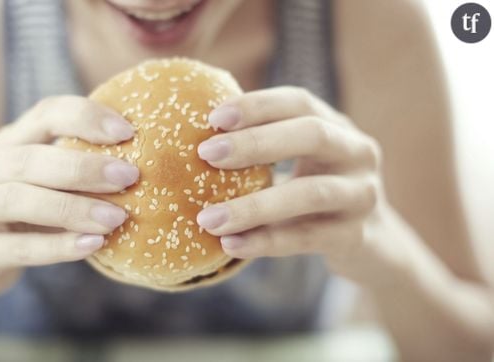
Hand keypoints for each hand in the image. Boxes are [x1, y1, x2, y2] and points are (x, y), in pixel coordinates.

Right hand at [0, 96, 138, 295]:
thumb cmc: (33, 209)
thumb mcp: (51, 180)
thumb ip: (82, 163)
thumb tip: (150, 153)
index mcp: (8, 140)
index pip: (45, 114)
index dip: (85, 117)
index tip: (128, 131)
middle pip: (28, 159)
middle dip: (82, 168)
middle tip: (129, 177)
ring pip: (16, 200)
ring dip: (71, 207)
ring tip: (116, 218)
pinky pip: (18, 248)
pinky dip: (58, 246)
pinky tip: (94, 244)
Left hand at [196, 86, 386, 280]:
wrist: (372, 242)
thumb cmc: (317, 192)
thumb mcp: (301, 162)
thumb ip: (265, 148)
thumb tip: (196, 136)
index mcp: (337, 126)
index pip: (299, 102)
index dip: (258, 105)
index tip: (214, 117)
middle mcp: (357, 153)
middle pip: (312, 135)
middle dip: (256, 142)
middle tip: (206, 153)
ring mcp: (362, 194)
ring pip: (311, 193)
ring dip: (255, 205)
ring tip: (208, 219)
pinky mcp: (357, 236)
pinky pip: (308, 238)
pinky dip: (267, 241)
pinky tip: (232, 245)